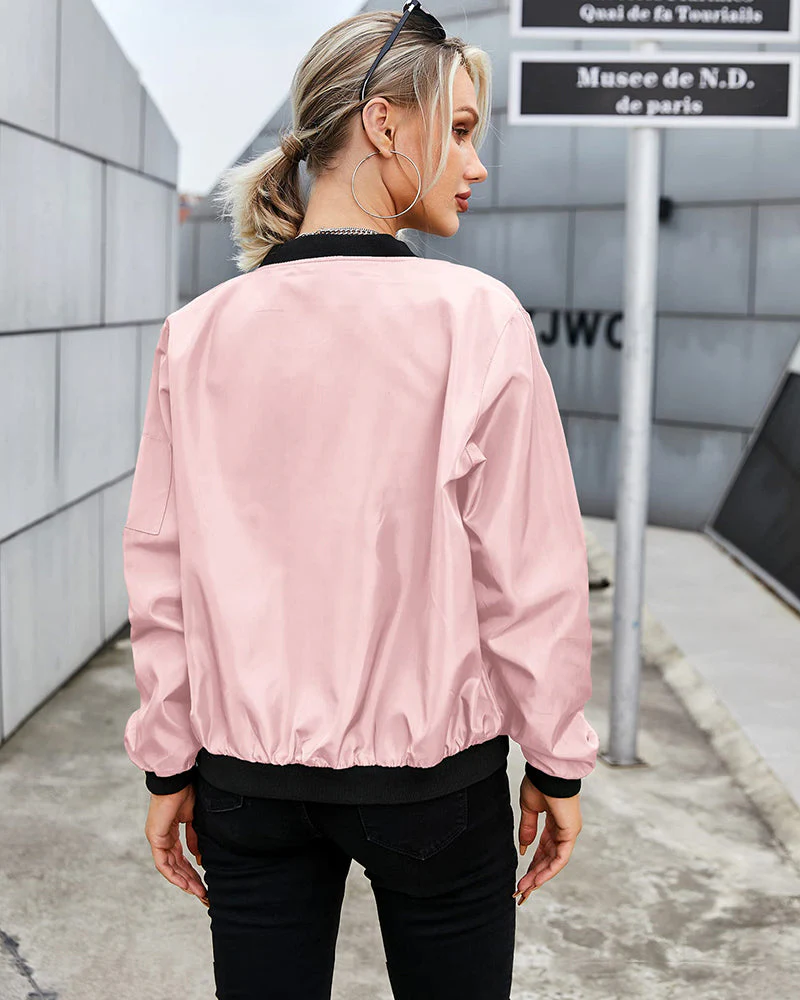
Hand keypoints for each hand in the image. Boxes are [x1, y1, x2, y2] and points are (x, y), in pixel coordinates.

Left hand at [144, 783, 208, 906]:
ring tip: (199, 892)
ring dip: (185, 881)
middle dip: (190, 879)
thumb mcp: (195, 818)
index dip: (192, 870)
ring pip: (171, 867)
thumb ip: (195, 838)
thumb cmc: (187, 791)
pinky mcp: (156, 838)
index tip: (204, 881)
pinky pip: (163, 863)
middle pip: (177, 864)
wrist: (177, 780)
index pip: (181, 857)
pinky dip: (174, 875)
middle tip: (203, 892)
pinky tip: (186, 884)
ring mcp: (157, 839)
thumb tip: (198, 857)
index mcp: (170, 832)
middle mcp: (162, 837)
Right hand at [512, 774, 581, 905]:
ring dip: (538, 877)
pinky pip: (560, 857)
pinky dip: (548, 869)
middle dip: (533, 876)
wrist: (548, 771)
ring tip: (524, 889)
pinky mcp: (570, 833)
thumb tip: (523, 848)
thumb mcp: (528, 809)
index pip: (543, 850)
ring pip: (554, 862)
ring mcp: (568, 832)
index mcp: (554, 824)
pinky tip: (537, 879)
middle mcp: (563, 831)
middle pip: (548, 860)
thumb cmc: (539, 783)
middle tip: (521, 891)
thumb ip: (527, 829)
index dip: (532, 865)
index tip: (521, 877)